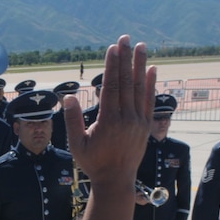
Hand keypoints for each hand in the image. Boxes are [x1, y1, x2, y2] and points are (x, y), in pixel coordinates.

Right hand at [64, 36, 156, 219]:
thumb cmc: (93, 163)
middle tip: (126, 38)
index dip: (113, 65)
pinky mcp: (145, 125)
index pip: (112, 86)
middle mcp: (127, 118)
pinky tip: (151, 68)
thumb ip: (73, 121)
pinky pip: (148, 100)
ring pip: (140, 87)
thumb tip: (68, 97)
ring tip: (141, 46)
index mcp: (109, 121)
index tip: (113, 48)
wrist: (116, 181)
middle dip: (126, 58)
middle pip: (127, 82)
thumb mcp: (77, 145)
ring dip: (140, 65)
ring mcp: (138, 121)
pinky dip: (151, 83)